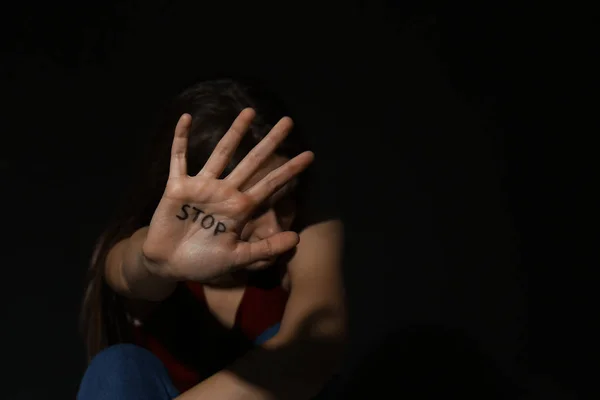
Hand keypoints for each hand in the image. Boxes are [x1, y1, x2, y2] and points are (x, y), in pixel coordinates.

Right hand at [142, 108, 313, 281]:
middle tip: (288, 121)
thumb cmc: (203, 262)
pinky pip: (179, 158)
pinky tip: (186, 117)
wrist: (169, 265)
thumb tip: (297, 238)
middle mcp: (224, 192)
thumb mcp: (237, 258)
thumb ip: (265, 249)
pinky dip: (181, 139)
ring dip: (235, 132)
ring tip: (249, 112)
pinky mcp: (178, 187)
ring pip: (221, 153)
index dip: (290, 171)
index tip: (310, 156)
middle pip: (252, 161)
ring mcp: (202, 187)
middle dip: (270, 142)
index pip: (270, 184)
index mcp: (240, 208)